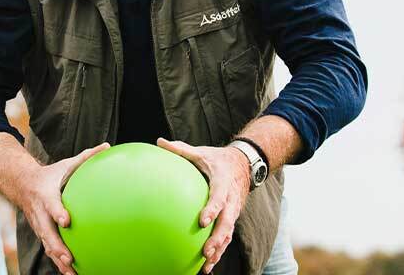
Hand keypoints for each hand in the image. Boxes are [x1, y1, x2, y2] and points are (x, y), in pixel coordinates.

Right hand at [18, 143, 109, 274]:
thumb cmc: (50, 175)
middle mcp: (40, 213)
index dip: (57, 213)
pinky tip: (72, 274)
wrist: (22, 184)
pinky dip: (58, 262)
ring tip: (71, 272)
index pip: (51, 205)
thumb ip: (86, 157)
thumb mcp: (65, 164)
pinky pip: (49, 249)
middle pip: (47, 232)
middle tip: (69, 256)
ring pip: (47, 245)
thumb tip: (107, 146)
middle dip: (56, 245)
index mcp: (46, 195)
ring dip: (58, 259)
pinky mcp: (41, 233)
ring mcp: (39, 225)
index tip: (66, 221)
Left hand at [157, 138, 250, 273]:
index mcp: (223, 182)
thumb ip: (180, 149)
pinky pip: (227, 236)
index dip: (212, 209)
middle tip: (206, 250)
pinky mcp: (232, 217)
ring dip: (219, 249)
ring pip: (229, 233)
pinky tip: (208, 264)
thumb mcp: (200, 151)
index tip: (202, 221)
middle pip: (228, 222)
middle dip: (218, 238)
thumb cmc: (216, 159)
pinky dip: (220, 250)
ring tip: (207, 264)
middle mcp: (231, 199)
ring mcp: (233, 210)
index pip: (219, 198)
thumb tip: (159, 141)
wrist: (243, 164)